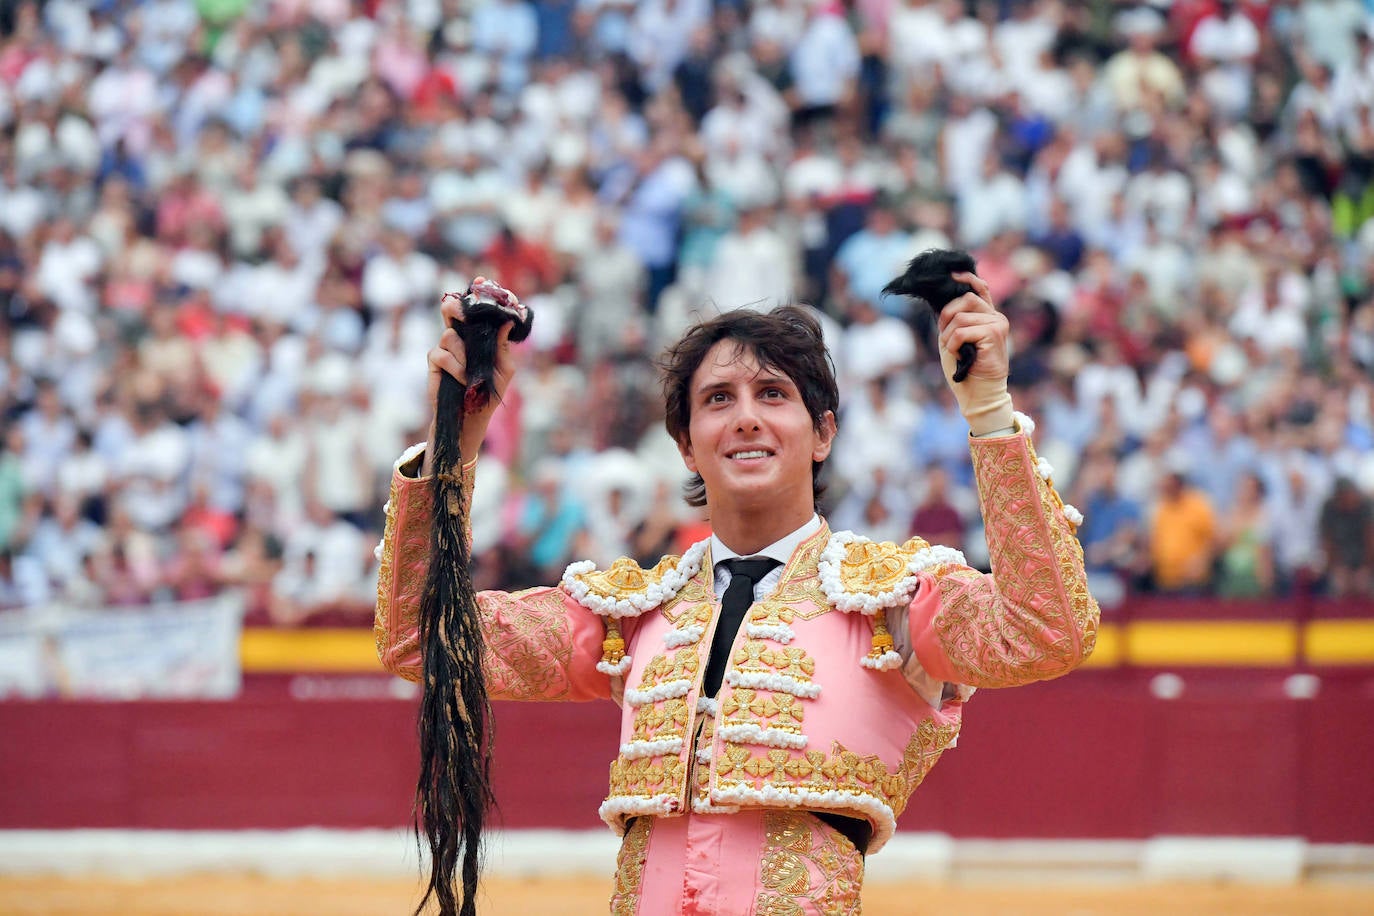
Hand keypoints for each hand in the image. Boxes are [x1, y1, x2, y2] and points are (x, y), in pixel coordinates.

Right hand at [422, 294, 516, 474]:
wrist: (471, 417)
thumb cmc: (489, 394)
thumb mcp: (503, 370)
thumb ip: (503, 347)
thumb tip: (506, 323)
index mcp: (479, 337)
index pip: (476, 313)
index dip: (476, 297)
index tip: (480, 282)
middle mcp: (461, 339)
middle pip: (453, 312)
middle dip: (454, 306)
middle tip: (456, 306)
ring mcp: (446, 349)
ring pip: (450, 334)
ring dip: (463, 355)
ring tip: (470, 374)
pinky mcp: (435, 362)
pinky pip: (440, 353)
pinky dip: (453, 366)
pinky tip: (460, 378)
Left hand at [937, 271, 1012, 434]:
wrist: (979, 392)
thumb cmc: (966, 369)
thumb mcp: (955, 339)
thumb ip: (953, 320)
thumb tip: (937, 301)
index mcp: (988, 316)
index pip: (980, 288)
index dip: (967, 278)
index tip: (953, 274)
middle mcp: (996, 317)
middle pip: (966, 298)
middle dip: (947, 315)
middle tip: (944, 335)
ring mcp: (997, 324)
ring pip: (961, 317)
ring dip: (948, 335)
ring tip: (953, 350)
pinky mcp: (994, 334)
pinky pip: (962, 330)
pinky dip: (953, 343)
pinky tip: (959, 354)